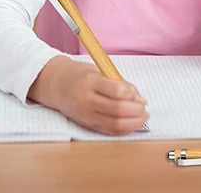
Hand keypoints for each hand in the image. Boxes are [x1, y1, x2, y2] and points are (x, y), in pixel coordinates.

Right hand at [29, 56, 147, 135]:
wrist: (55, 85)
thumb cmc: (81, 74)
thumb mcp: (100, 70)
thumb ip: (120, 83)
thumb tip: (140, 99)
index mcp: (91, 82)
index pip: (116, 91)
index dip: (132, 95)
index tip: (139, 95)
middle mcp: (87, 100)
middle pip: (116, 110)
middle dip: (136, 111)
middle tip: (145, 109)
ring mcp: (85, 114)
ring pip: (113, 124)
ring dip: (132, 123)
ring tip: (142, 117)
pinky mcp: (86, 124)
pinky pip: (107, 130)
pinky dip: (122, 129)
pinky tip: (131, 125)